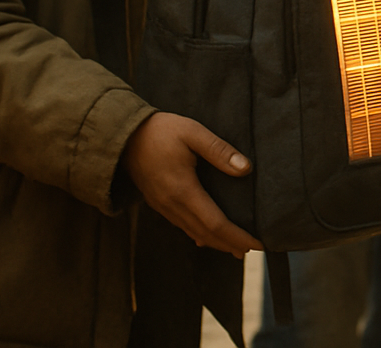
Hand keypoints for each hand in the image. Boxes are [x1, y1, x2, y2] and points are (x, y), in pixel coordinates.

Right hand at [123, 112, 262, 257]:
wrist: (123, 137)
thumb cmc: (161, 131)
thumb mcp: (193, 133)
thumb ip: (219, 150)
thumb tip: (245, 168)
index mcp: (183, 190)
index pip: (215, 223)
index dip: (237, 236)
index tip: (257, 243)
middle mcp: (172, 205)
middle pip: (206, 234)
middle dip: (231, 244)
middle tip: (255, 250)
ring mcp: (163, 206)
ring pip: (194, 232)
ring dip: (217, 242)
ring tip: (237, 247)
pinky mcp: (159, 203)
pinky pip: (183, 226)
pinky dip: (200, 234)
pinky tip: (208, 238)